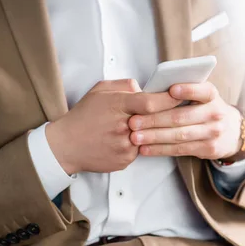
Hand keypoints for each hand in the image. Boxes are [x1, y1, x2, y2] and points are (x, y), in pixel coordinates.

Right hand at [46, 79, 181, 173]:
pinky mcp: (124, 160)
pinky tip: (124, 140)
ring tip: (139, 126)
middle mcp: (123, 126)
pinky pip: (140, 150)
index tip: (179, 95)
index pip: (151, 102)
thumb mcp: (100, 91)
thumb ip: (124, 85)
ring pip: (150, 136)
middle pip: (155, 120)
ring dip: (151, 131)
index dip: (168, 99)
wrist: (65, 145)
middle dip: (168, 115)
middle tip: (177, 110)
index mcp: (117, 106)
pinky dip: (138, 144)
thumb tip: (144, 88)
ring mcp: (124, 146)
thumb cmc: (83, 116)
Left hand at [128, 82, 242, 159]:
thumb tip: (152, 91)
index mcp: (211, 95)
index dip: (188, 90)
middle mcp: (215, 113)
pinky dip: (160, 149)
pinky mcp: (208, 148)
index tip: (171, 89)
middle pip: (181, 116)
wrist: (231, 131)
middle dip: (154, 119)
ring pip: (179, 135)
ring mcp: (213, 132)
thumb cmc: (205, 108)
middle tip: (134, 121)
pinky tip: (145, 149)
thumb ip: (184, 91)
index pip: (202, 90)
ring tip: (135, 137)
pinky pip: (180, 150)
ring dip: (153, 137)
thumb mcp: (201, 95)